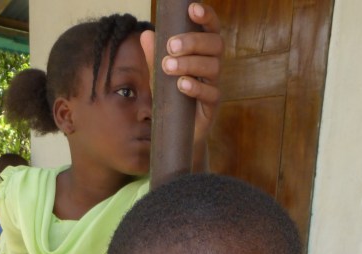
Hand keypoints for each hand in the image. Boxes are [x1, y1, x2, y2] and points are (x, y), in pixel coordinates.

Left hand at [140, 3, 222, 159]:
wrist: (178, 134)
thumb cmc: (172, 99)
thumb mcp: (160, 76)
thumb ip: (154, 57)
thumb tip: (146, 34)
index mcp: (203, 52)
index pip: (211, 28)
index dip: (206, 16)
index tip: (192, 9)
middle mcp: (213, 66)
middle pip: (215, 45)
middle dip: (193, 42)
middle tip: (170, 46)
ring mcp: (214, 86)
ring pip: (213, 67)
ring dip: (190, 63)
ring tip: (168, 66)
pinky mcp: (212, 107)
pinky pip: (211, 93)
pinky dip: (196, 87)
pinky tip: (181, 85)